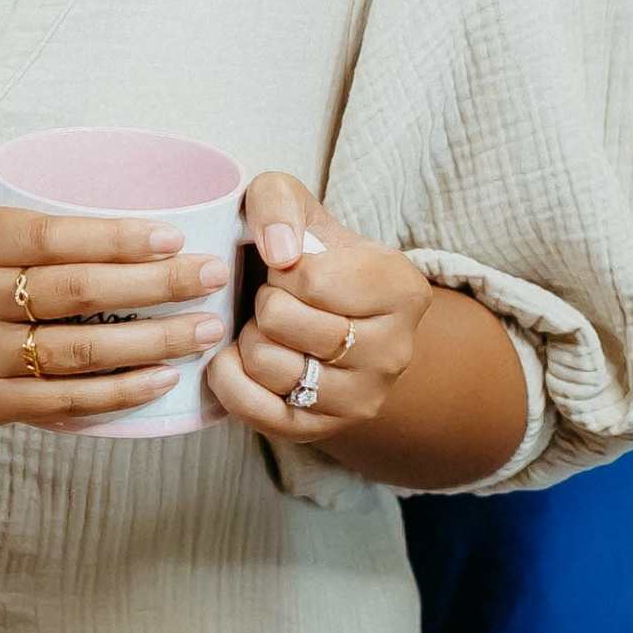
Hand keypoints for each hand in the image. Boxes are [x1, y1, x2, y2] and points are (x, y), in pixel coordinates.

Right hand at [0, 199, 233, 453]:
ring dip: (153, 340)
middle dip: (156, 283)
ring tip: (206, 327)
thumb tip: (102, 177)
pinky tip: (162, 378)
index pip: (47, 235)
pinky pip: (65, 399)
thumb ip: (10, 208)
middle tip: (212, 274)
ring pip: (79, 350)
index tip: (174, 233)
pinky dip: (119, 391)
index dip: (116, 236)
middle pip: (75, 291)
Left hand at [204, 173, 432, 443]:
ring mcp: (363, 398)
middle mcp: (395, 351)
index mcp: (402, 288)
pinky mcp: (324, 430)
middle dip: (262, 302)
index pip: (309, 279)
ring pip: (268, 365)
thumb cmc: (305, 255)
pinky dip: (230, 380)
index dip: (280, 269)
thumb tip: (279, 252)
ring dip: (248, 339)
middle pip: (281, 321)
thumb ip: (278, 202)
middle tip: (276, 300)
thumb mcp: (292, 204)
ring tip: (269, 329)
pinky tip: (238, 358)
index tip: (290, 269)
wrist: (322, 316)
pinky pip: (255, 409)